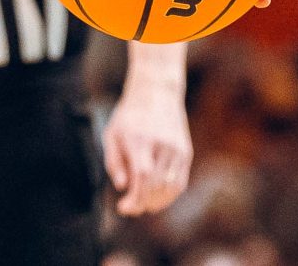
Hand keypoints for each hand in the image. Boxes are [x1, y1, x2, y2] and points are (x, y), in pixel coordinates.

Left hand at [100, 79, 193, 215]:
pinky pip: (180, 181)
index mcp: (140, 139)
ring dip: (157, 202)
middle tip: (131, 207)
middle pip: (156, 186)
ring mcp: (176, 148)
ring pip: (170, 188)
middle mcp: (161, 144)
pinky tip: (158, 197)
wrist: (156, 91)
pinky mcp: (185, 151)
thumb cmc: (129, 114)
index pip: (142, 177)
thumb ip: (114, 162)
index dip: (135, 199)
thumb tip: (122, 187)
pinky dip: (169, 195)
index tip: (123, 207)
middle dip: (143, 203)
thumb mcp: (112, 134)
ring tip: (144, 204)